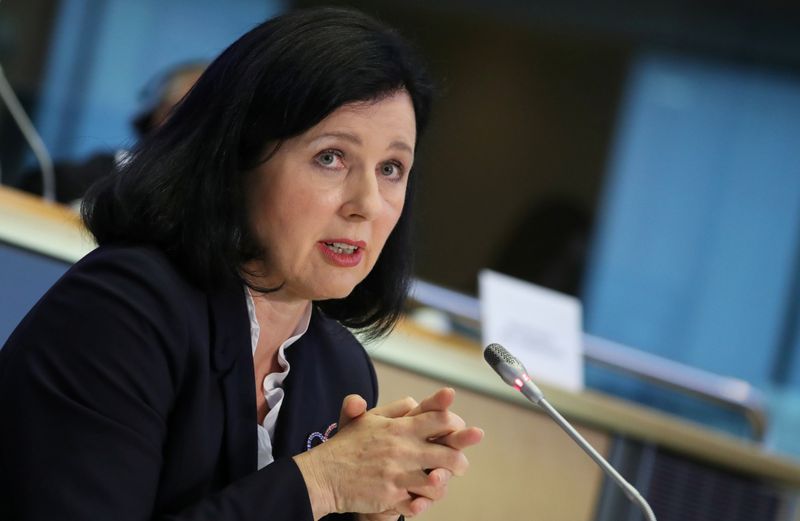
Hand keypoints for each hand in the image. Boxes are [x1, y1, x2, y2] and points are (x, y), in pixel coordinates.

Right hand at [293, 389, 482, 519]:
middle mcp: (403, 449)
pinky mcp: (392, 496)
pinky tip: (422, 501)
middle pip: (448, 454)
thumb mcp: (366, 419)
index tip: (461, 426)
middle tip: (460, 463)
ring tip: (441, 482)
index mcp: (399, 428)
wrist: (323, 475)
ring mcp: (398, 474)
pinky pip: (418, 503)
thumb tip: (413, 401)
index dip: (454, 422)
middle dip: (460, 459)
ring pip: (437, 482)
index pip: (438, 420)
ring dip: (443, 483)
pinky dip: (423, 503)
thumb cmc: (346, 446)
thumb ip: (393, 409)